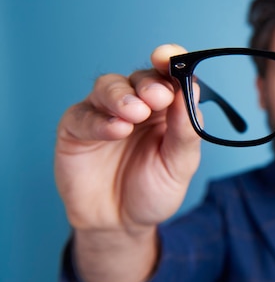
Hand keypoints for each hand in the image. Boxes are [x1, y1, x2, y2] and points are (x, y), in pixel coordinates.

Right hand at [55, 44, 199, 231]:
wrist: (121, 224)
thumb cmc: (153, 191)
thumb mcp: (180, 164)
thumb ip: (185, 129)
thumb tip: (191, 91)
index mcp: (166, 109)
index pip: (168, 75)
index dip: (169, 61)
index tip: (170, 57)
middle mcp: (136, 105)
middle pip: (140, 77)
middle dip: (149, 83)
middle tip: (157, 98)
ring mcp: (104, 114)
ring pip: (108, 87)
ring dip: (122, 96)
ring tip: (135, 113)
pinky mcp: (76, 128)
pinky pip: (85, 115)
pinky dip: (101, 120)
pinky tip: (116, 130)